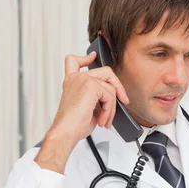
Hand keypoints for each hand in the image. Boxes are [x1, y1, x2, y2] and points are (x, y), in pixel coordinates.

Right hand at [35, 52, 128, 173]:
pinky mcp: (90, 84)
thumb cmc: (73, 125)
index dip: (85, 58)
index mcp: (72, 82)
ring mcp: (83, 79)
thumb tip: (112, 99)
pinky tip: (102, 119)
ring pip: (110, 87)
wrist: (66, 132)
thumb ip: (97, 98)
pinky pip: (110, 95)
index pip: (74, 61)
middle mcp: (76, 78)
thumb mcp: (88, 108)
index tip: (93, 56)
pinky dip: (109, 110)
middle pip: (106, 72)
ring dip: (112, 107)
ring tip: (105, 120)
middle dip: (118, 87)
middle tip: (123, 100)